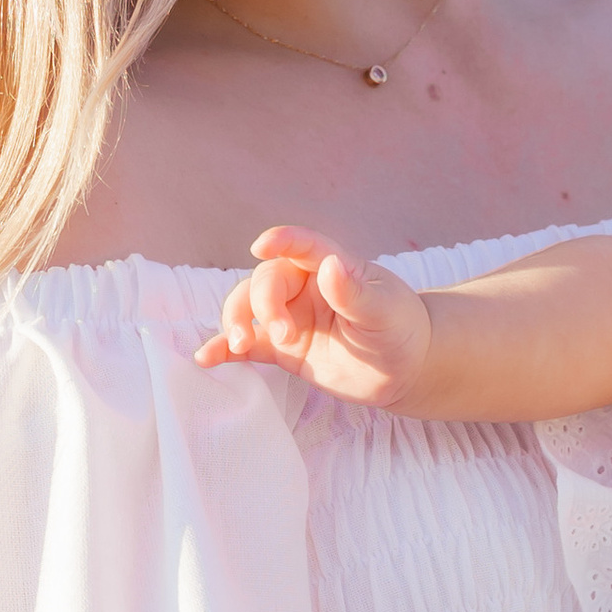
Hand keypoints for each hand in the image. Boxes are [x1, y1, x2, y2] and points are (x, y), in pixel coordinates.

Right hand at [197, 229, 431, 403]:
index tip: (263, 246)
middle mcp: (305, 287)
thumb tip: (329, 266)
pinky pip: (248, 345)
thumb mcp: (383, 312)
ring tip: (240, 343)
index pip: (304, 247)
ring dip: (236, 321)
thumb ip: (354, 293)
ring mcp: (290, 316)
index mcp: (332, 267)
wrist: (405, 370)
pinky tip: (206, 357)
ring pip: (248, 307)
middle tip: (284, 336)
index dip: (283, 242)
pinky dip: (225, 350)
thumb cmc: (400, 329)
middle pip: (266, 281)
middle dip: (264, 305)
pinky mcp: (283, 348)